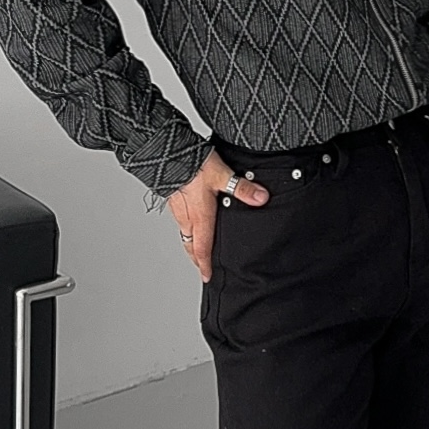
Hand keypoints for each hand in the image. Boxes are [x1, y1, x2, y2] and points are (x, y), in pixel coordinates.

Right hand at [167, 150, 268, 281]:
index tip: (207, 277)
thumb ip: (243, 188)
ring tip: (197, 249)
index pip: (202, 249)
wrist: (167, 152)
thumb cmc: (193, 164)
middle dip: (197, 259)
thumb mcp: (222, 175)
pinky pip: (179, 220)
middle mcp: (187, 217)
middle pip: (191, 246)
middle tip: (203, 267)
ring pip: (184, 233)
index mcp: (200, 218)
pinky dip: (186, 228)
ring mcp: (178, 209)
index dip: (205, 265)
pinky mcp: (172, 198)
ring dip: (191, 244)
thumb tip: (261, 199)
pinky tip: (190, 221)